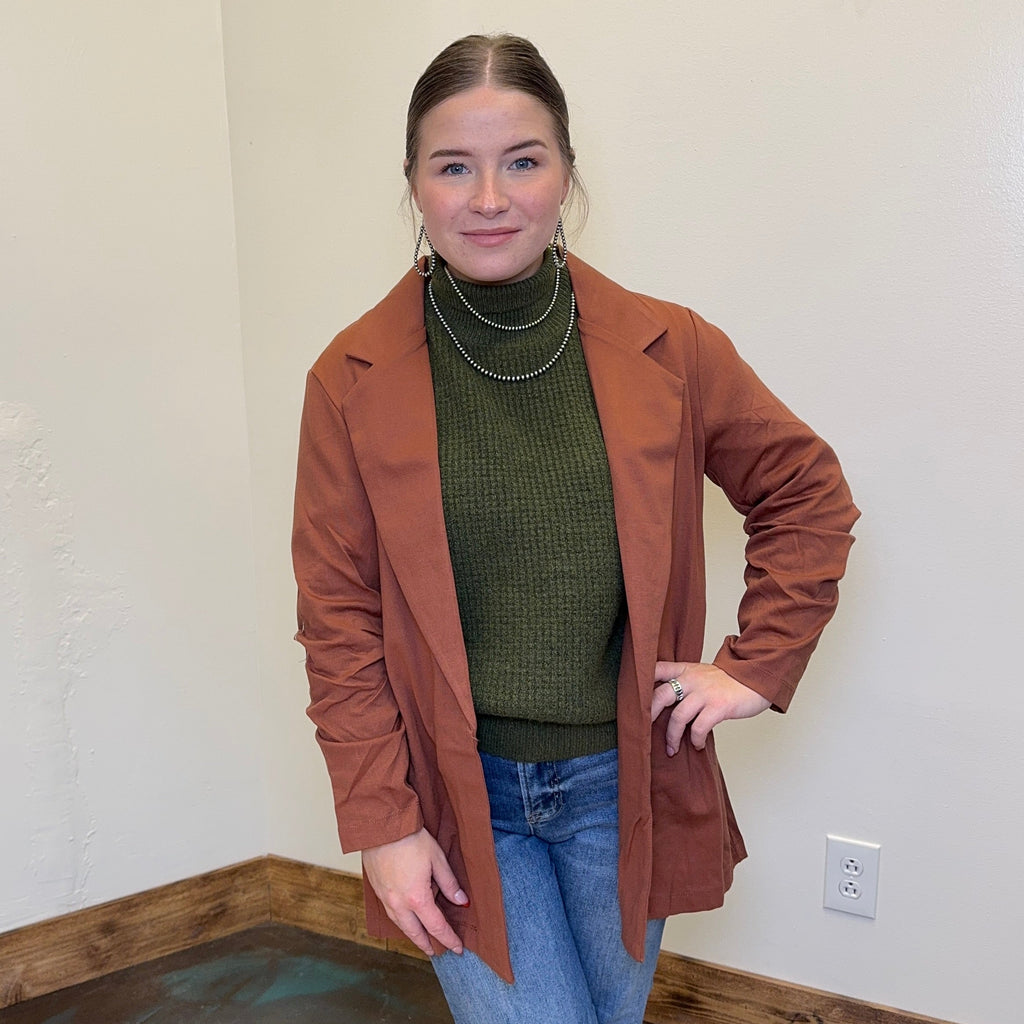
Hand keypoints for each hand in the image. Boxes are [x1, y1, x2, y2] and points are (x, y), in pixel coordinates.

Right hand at [361, 827, 468, 955]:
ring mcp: (385, 898)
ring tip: (421, 939)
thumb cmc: (410, 839)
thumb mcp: (436, 859)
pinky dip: (400, 922)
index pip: (436, 927)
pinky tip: (404, 919)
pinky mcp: (377, 890)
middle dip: (427, 944)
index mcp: (417, 898)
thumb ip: (449, 883)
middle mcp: (399, 904)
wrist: (381, 826)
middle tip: (437, 951)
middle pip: (415, 932)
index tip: (458, 947)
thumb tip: (462, 901)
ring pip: (400, 925)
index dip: (449, 939)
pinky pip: (390, 913)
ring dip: (412, 935)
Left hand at [651, 661, 770, 753]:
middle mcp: (692, 680)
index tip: (633, 698)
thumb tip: (666, 706)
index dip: (642, 680)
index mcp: (686, 670)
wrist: (757, 678)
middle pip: (660, 695)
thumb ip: (685, 683)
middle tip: (644, 731)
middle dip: (649, 716)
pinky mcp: (718, 707)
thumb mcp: (703, 674)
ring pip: (678, 717)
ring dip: (672, 737)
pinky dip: (696, 740)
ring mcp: (704, 693)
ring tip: (672, 749)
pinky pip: (699, 728)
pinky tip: (697, 745)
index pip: (656, 668)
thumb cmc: (729, 681)